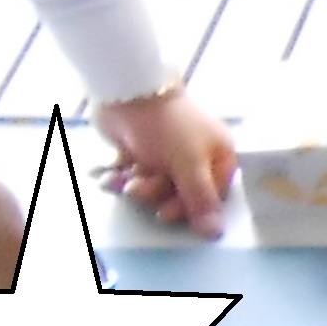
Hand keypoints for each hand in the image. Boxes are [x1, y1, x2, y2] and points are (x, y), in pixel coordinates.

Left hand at [93, 90, 236, 237]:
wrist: (128, 91)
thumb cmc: (169, 128)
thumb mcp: (189, 164)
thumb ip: (200, 201)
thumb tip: (215, 234)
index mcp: (218, 155)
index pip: (210, 196)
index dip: (187, 208)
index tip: (165, 213)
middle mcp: (195, 155)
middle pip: (178, 193)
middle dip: (153, 192)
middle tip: (137, 187)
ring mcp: (166, 153)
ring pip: (153, 185)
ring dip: (134, 185)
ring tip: (122, 177)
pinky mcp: (141, 149)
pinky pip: (134, 174)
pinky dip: (120, 177)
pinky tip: (108, 175)